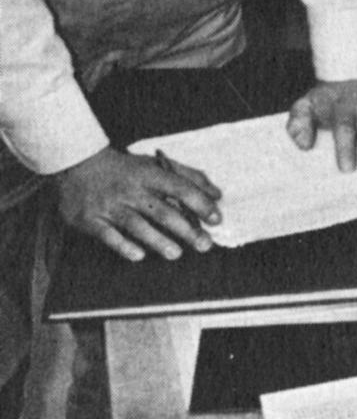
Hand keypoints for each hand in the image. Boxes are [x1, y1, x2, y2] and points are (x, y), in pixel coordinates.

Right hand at [55, 146, 221, 260]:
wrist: (77, 163)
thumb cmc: (126, 168)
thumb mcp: (156, 164)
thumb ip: (189, 177)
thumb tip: (217, 195)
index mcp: (149, 175)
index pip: (180, 189)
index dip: (200, 204)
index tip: (216, 219)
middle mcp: (130, 190)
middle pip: (162, 211)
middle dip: (186, 230)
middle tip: (205, 244)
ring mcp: (109, 205)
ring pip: (136, 225)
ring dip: (158, 241)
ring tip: (176, 254)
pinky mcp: (89, 219)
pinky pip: (108, 235)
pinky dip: (123, 246)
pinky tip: (139, 255)